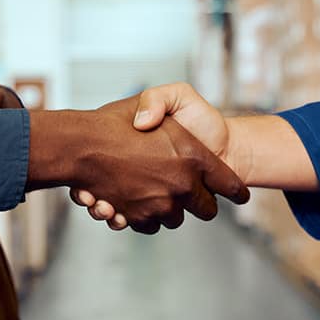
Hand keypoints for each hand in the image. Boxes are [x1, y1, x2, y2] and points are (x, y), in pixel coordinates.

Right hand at [26, 96, 249, 233]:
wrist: (80, 143)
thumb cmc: (120, 116)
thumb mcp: (161, 93)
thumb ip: (171, 101)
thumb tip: (161, 124)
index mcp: (194, 155)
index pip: (229, 185)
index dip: (235, 191)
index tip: (239, 195)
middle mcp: (181, 184)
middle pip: (207, 210)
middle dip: (202, 203)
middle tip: (192, 192)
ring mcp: (160, 203)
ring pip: (176, 219)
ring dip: (169, 208)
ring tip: (154, 191)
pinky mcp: (137, 217)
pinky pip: (151, 226)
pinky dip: (145, 217)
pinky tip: (134, 201)